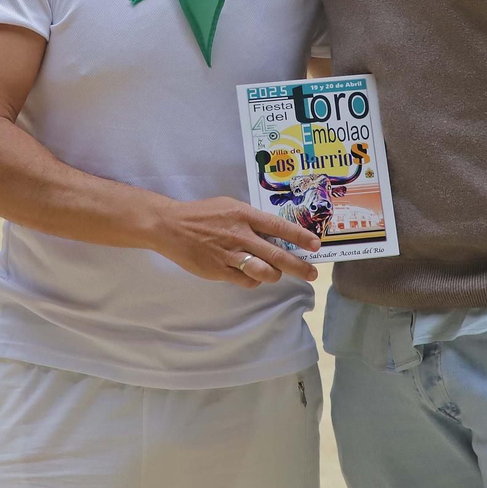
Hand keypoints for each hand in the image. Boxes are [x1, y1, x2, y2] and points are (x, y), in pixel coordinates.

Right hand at [148, 196, 320, 288]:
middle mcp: (240, 235)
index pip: (278, 227)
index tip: (315, 245)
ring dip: (275, 275)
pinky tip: (253, 276)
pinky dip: (254, 280)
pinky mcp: (218, 270)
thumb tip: (275, 232)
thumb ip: (251, 219)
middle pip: (276, 254)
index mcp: (244, 215)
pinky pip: (245, 280)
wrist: (171, 226)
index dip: (299, 237)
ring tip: (278, 274)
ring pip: (263, 272)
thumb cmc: (203, 214)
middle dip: (298, 266)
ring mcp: (229, 254)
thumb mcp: (230, 206)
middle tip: (312, 274)